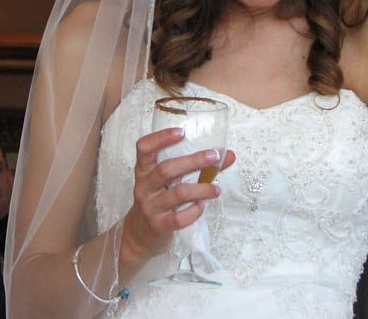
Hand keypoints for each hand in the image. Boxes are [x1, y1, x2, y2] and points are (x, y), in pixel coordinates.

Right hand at [121, 128, 235, 265]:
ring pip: (178, 193)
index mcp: (144, 170)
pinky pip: (179, 218)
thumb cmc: (157, 200)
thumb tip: (228, 155)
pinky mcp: (158, 225)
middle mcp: (143, 186)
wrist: (139, 235)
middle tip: (214, 156)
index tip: (182, 132)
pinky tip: (202, 207)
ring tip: (216, 189)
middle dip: (193, 161)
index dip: (160, 138)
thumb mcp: (167, 182)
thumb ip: (196, 167)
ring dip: (201, 189)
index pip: (144, 148)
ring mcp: (150, 206)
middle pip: (166, 169)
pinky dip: (195, 211)